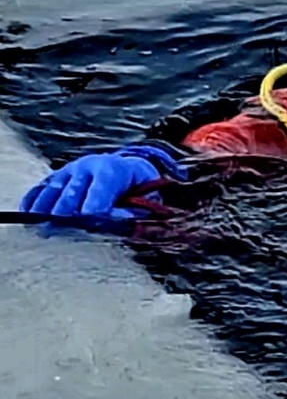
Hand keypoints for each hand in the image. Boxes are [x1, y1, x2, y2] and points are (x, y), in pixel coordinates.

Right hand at [20, 152, 161, 218]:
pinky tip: (27, 215)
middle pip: (73, 193)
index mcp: (113, 169)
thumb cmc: (139, 190)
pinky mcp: (57, 177)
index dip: (95, 207)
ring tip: (40, 229)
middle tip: (58, 232)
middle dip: (66, 213)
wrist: (129, 170)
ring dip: (45, 210)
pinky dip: (33, 201)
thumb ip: (133, 211)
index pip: (101, 189)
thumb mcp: (147, 198)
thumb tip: (114, 222)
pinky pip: (41, 188)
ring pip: (53, 191)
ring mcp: (70, 171)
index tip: (89, 224)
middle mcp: (88, 166)